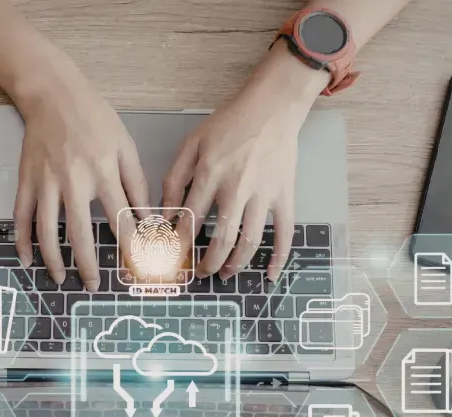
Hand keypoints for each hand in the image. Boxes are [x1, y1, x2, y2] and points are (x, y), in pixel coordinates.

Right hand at [12, 71, 148, 291]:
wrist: (53, 95)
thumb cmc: (94, 118)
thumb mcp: (125, 145)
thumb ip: (136, 182)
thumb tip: (146, 217)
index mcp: (102, 172)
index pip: (119, 219)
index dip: (130, 246)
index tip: (136, 266)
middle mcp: (73, 181)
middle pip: (79, 233)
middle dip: (87, 263)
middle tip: (92, 285)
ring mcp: (45, 182)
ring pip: (46, 230)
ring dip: (53, 259)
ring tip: (60, 278)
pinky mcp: (27, 180)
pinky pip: (21, 216)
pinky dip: (22, 240)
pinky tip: (27, 259)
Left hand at [163, 52, 327, 281]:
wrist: (271, 107)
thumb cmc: (229, 124)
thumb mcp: (192, 143)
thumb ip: (174, 178)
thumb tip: (165, 215)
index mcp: (210, 175)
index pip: (190, 221)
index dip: (180, 244)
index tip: (173, 258)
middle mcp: (237, 188)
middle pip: (221, 239)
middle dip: (208, 263)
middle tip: (201, 272)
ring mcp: (264, 194)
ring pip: (250, 241)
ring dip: (236, 264)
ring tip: (226, 273)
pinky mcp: (285, 195)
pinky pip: (285, 232)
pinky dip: (280, 257)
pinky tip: (271, 275)